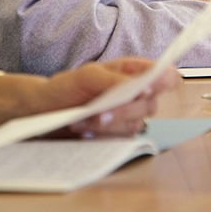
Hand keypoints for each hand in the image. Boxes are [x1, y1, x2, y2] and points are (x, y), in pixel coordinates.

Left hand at [42, 58, 179, 136]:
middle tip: (99, 113)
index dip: (165, 81)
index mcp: (134, 72)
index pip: (166, 75)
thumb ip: (115, 79)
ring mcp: (129, 115)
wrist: (44, 110)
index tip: (146, 89)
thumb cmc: (67, 86)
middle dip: (124, 111)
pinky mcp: (118, 134)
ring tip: (81, 120)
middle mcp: (137, 93)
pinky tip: (85, 131)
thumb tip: (144, 87)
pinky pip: (122, 140)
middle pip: (151, 105)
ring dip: (108, 125)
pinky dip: (103, 136)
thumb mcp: (87, 75)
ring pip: (136, 125)